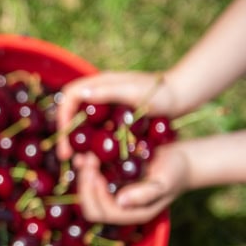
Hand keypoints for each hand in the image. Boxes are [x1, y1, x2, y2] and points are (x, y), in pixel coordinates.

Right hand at [55, 71, 177, 160]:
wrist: (183, 96)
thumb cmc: (162, 93)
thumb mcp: (134, 93)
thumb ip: (108, 92)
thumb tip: (80, 96)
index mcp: (100, 83)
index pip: (69, 97)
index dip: (62, 116)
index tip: (65, 137)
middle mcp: (99, 94)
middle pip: (72, 113)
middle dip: (66, 135)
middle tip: (66, 156)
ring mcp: (106, 106)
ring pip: (83, 125)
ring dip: (77, 143)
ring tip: (79, 162)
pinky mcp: (114, 118)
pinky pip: (96, 131)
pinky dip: (92, 145)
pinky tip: (94, 160)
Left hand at [73, 143, 188, 224]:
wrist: (180, 159)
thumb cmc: (175, 171)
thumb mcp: (164, 182)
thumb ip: (145, 194)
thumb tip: (121, 201)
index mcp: (132, 214)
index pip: (103, 213)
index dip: (94, 194)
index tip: (94, 171)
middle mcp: (119, 208)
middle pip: (90, 206)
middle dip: (85, 184)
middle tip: (87, 160)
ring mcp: (113, 196)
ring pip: (87, 193)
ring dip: (82, 175)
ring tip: (84, 155)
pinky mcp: (109, 182)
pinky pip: (91, 180)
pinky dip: (85, 169)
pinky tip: (84, 154)